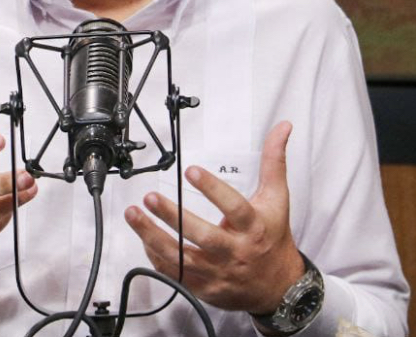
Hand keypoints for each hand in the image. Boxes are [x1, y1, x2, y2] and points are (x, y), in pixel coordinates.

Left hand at [124, 120, 304, 312]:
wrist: (278, 286)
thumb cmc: (273, 237)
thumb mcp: (277, 198)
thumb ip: (274, 162)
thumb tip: (282, 128)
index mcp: (253, 228)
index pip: (234, 208)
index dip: (213, 190)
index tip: (191, 170)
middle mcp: (235, 251)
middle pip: (203, 236)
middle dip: (173, 217)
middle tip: (150, 197)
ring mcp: (218, 272)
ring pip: (182, 258)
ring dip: (154, 237)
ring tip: (134, 215)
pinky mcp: (205, 288)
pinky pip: (176, 274)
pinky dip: (157, 257)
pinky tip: (144, 239)